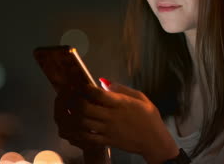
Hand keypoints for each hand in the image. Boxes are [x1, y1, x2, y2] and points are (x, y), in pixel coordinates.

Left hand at [63, 82, 178, 163]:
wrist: (155, 141)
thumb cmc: (148, 117)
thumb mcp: (139, 97)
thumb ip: (121, 89)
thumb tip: (102, 81)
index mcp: (120, 103)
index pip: (97, 94)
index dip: (84, 88)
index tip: (79, 84)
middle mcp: (111, 117)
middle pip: (85, 108)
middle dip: (74, 101)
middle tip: (70, 97)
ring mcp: (108, 130)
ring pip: (82, 123)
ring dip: (72, 116)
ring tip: (68, 111)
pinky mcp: (106, 141)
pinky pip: (87, 138)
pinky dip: (77, 133)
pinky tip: (73, 127)